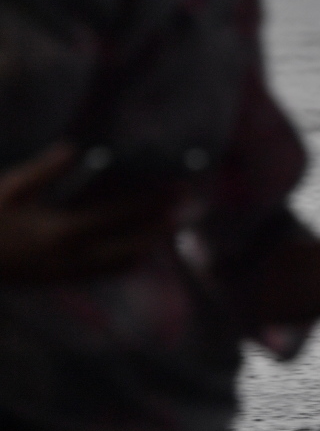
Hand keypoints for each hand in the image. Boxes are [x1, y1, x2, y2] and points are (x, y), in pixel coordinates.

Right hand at [0, 144, 180, 282]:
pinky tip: (135, 249)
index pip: (119, 216)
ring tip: (169, 229)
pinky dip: (123, 260)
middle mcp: (70, 258)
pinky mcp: (57, 282)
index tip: (178, 191)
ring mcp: (65, 274)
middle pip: (132, 246)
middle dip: (162, 230)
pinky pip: (101, 273)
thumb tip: (74, 149)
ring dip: (146, 246)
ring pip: (120, 265)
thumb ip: (43, 171)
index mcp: (60, 231)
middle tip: (190, 213)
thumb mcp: (7, 189)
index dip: (152, 203)